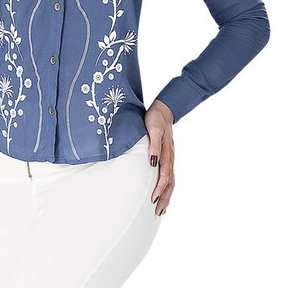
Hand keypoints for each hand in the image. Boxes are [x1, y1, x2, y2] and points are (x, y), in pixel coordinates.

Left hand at [144, 99, 174, 215]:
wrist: (163, 111)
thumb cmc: (156, 119)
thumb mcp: (153, 129)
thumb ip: (154, 145)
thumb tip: (153, 161)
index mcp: (167, 153)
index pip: (165, 175)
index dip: (160, 188)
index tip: (153, 198)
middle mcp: (170, 158)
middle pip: (170, 183)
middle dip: (165, 198)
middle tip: (158, 212)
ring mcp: (170, 158)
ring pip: (171, 182)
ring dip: (167, 196)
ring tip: (161, 210)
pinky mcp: (167, 157)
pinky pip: (169, 176)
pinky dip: (167, 188)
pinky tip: (162, 194)